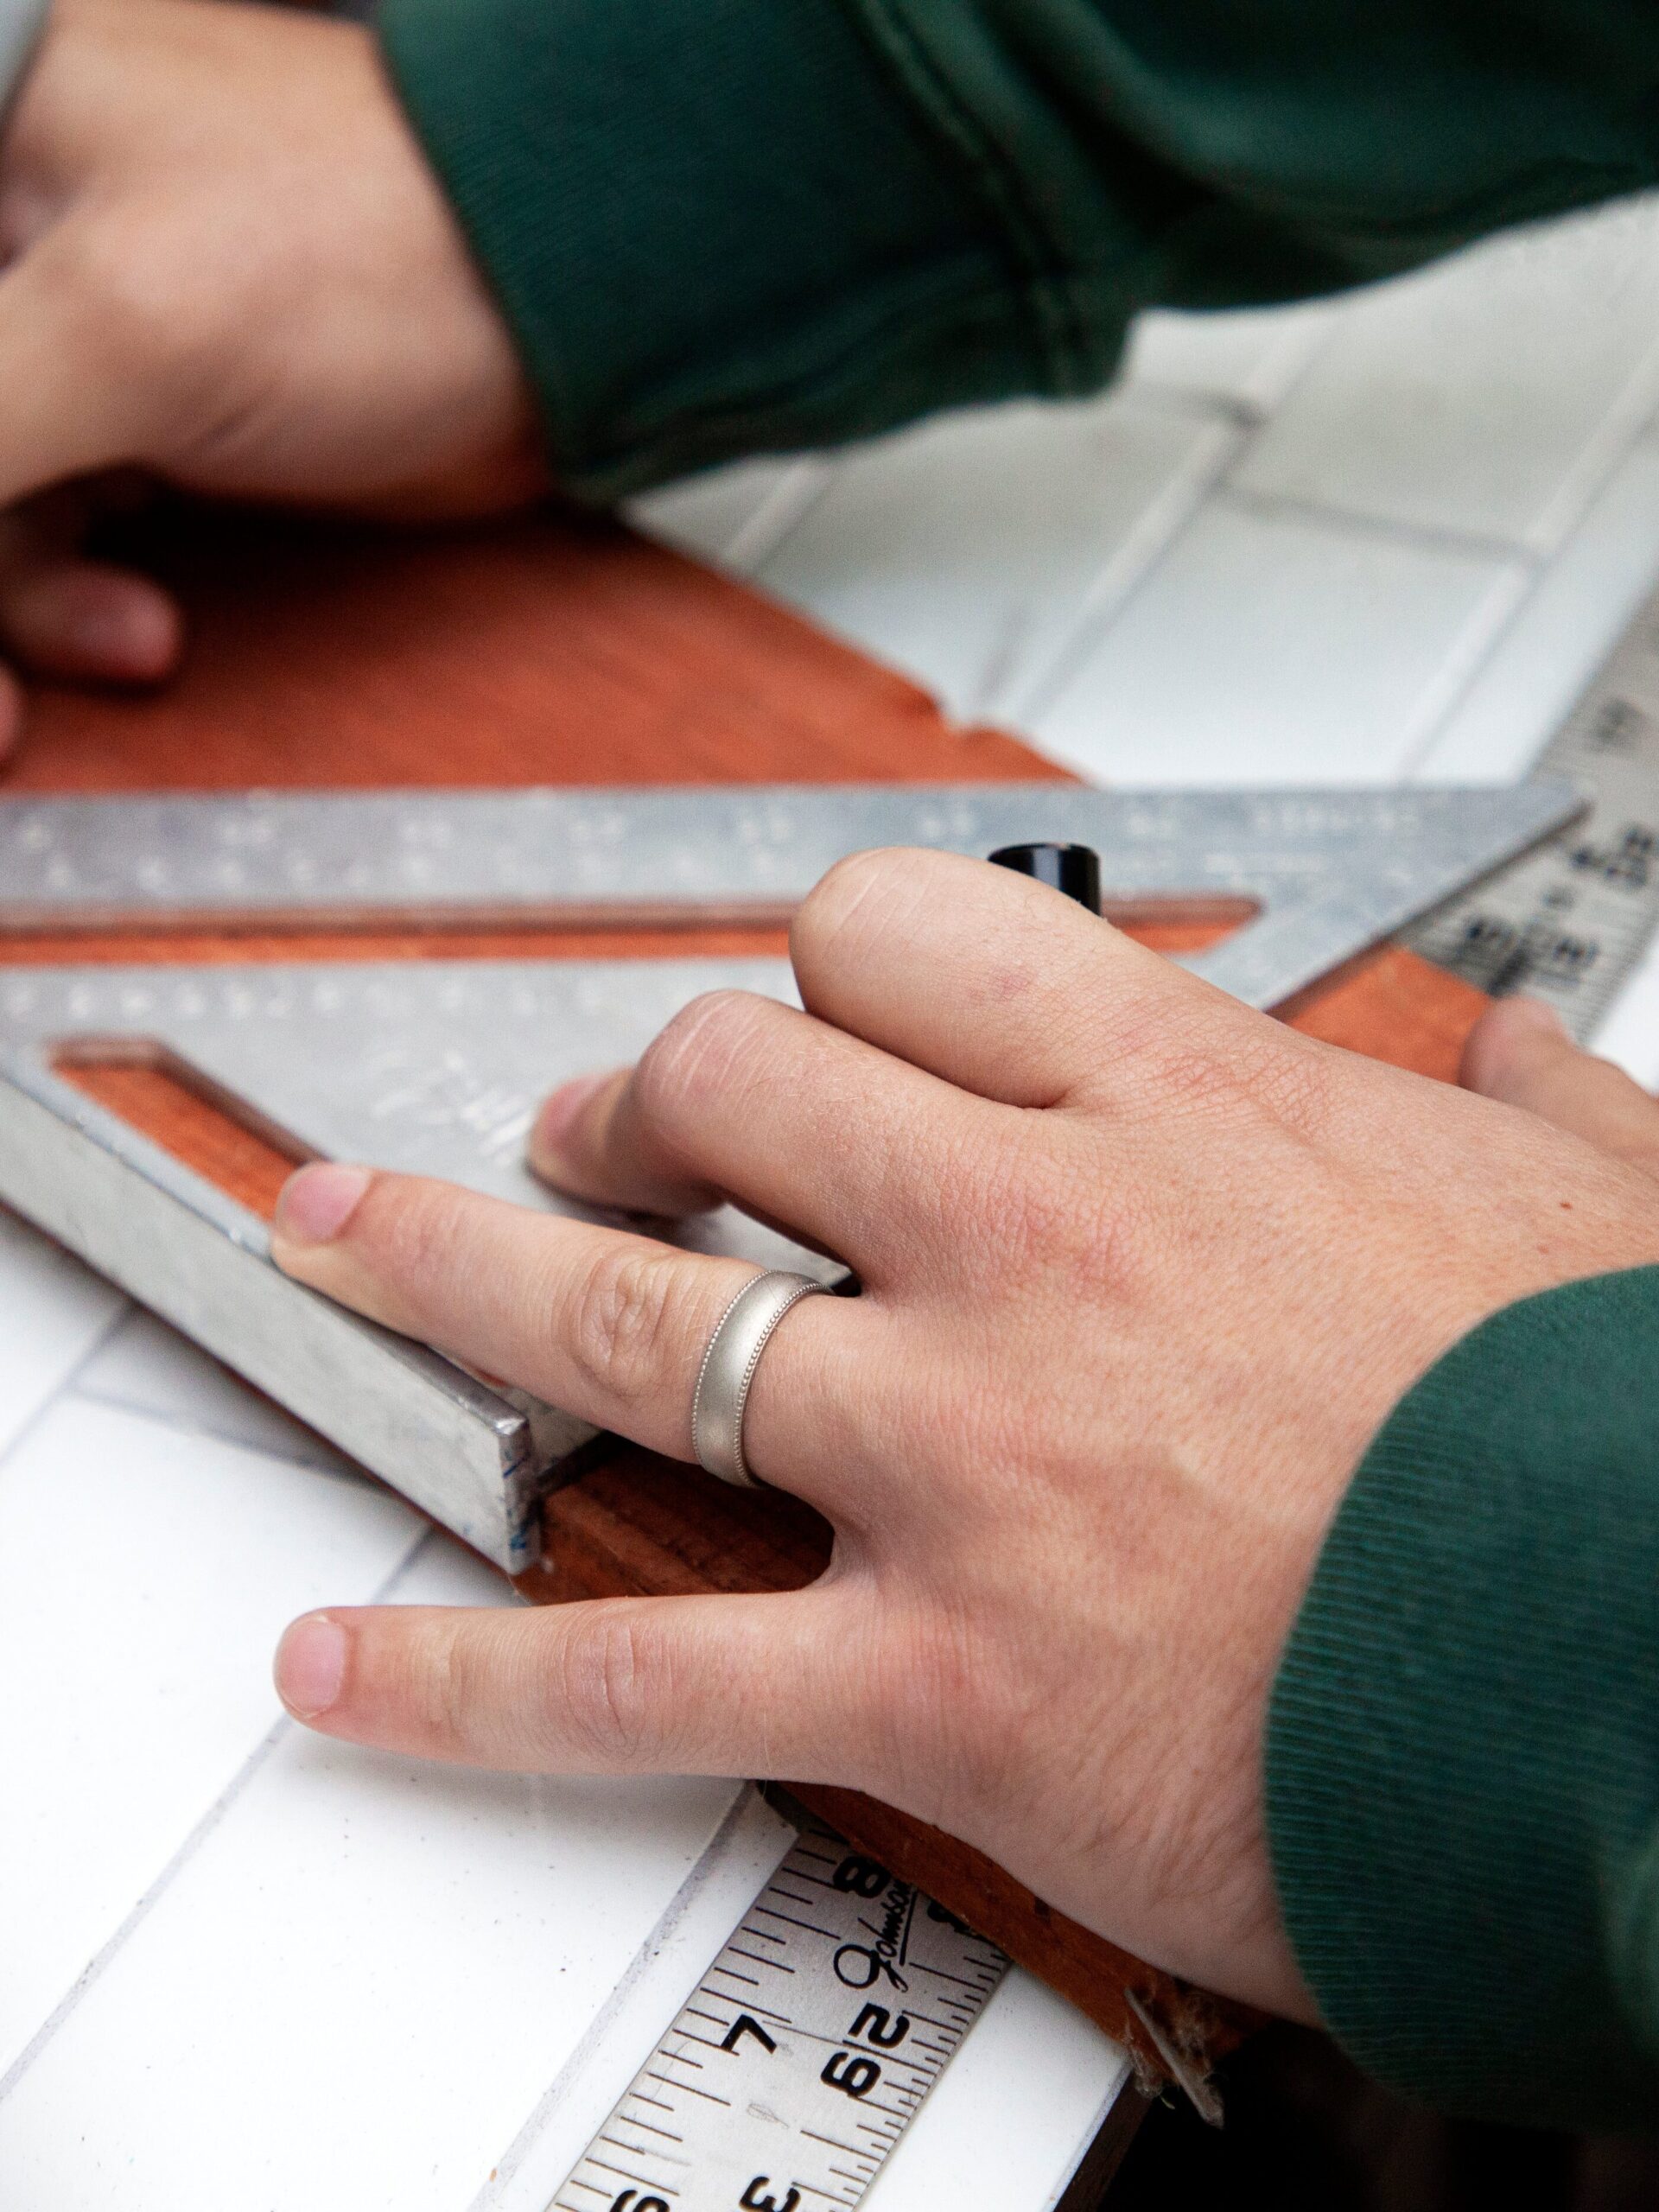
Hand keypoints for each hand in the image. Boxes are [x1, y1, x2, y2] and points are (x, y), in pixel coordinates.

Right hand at [0, 0, 540, 756]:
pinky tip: (146, 633)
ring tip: (136, 642)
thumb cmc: (377, 252)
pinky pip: (53, 528)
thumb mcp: (121, 330)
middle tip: (3, 711)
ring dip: (30, 606)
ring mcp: (69, 325)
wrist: (554, 310)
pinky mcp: (139, 413)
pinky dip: (83, 600)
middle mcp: (7, 222)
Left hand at [268, 851, 1658, 2014]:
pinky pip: (639, 1665)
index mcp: (1183, 1110)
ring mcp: (960, 1453)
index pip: (890, 944)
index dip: (797, 969)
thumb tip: (1511, 1045)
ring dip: (444, 1268)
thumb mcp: (1606, 1204)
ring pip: (617, 1313)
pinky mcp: (938, 1673)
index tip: (778, 1020)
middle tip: (595, 1137)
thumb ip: (1532, 1096)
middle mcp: (1035, 1245)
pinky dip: (468, 1675)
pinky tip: (351, 1666)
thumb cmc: (1624, 1456)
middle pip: (716, 1084)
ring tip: (347, 1243)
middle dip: (621, 1098)